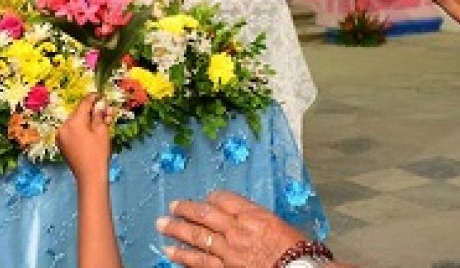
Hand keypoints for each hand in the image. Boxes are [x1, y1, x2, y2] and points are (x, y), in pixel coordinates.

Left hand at [57, 94, 111, 183]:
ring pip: (76, 122)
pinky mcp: (62, 143)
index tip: (101, 95)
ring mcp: (61, 136)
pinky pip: (72, 130)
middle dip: (92, 111)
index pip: (84, 104)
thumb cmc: (98, 152)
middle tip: (106, 112)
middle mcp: (63, 127)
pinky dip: (81, 128)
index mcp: (73, 122)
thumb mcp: (101, 131)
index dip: (94, 98)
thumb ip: (99, 115)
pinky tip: (92, 131)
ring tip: (102, 123)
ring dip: (87, 120)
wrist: (89, 175)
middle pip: (79, 113)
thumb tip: (100, 103)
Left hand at [157, 191, 305, 266]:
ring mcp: (228, 251)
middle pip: (205, 215)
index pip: (225, 199)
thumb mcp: (281, 226)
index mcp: (253, 215)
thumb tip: (251, 220)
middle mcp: (236, 229)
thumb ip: (260, 221)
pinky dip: (183, 257)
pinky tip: (170, 253)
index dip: (212, 197)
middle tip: (172, 205)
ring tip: (162, 225)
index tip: (205, 198)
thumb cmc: (297, 250)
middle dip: (187, 209)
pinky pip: (199, 262)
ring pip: (197, 237)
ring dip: (177, 230)